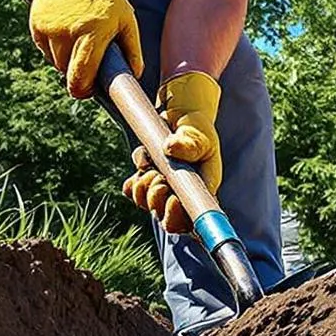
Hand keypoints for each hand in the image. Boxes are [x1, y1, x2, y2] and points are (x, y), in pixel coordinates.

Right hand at [28, 0, 143, 96]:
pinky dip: (54, 46)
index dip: (84, 90)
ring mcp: (49, 29)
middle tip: (88, 58)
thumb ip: (132, 49)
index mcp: (91, 34)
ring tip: (78, 37)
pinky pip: (45, 49)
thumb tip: (135, 75)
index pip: (80, 79)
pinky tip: (65, 29)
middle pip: (67, 73)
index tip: (89, 88)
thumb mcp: (126, 18)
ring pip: (55, 62)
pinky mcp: (36, 25)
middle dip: (77, 72)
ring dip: (66, 58)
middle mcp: (67, 33)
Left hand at [123, 71, 220, 233]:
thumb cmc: (197, 126)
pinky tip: (138, 170)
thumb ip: (190, 144)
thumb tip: (169, 148)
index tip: (173, 199)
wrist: (180, 114)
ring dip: (144, 190)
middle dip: (157, 202)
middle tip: (158, 179)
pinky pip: (134, 193)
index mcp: (203, 191)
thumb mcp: (199, 133)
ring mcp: (165, 190)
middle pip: (168, 221)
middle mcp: (183, 196)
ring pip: (149, 206)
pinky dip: (132, 185)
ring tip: (148, 169)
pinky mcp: (148, 180)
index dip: (180, 218)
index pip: (193, 222)